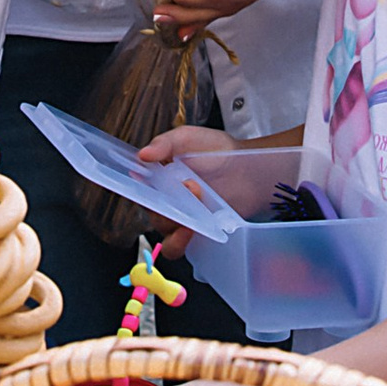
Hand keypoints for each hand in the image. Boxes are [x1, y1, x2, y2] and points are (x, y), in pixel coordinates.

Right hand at [131, 125, 233, 265]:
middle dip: (165, 201)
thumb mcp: (189, 138)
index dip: (137, 186)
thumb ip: (166, 143)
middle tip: (189, 186)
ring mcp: (178, 217)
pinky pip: (175, 247)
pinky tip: (191, 230)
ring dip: (172, 223)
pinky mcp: (193, 233)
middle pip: (150, 209)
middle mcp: (164, 198)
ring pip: (161, 229)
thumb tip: (142, 154)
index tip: (145, 180)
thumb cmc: (217, 151)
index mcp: (157, 176)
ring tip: (191, 213)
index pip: (137, 185)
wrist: (249, 170)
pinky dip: (178, 243)